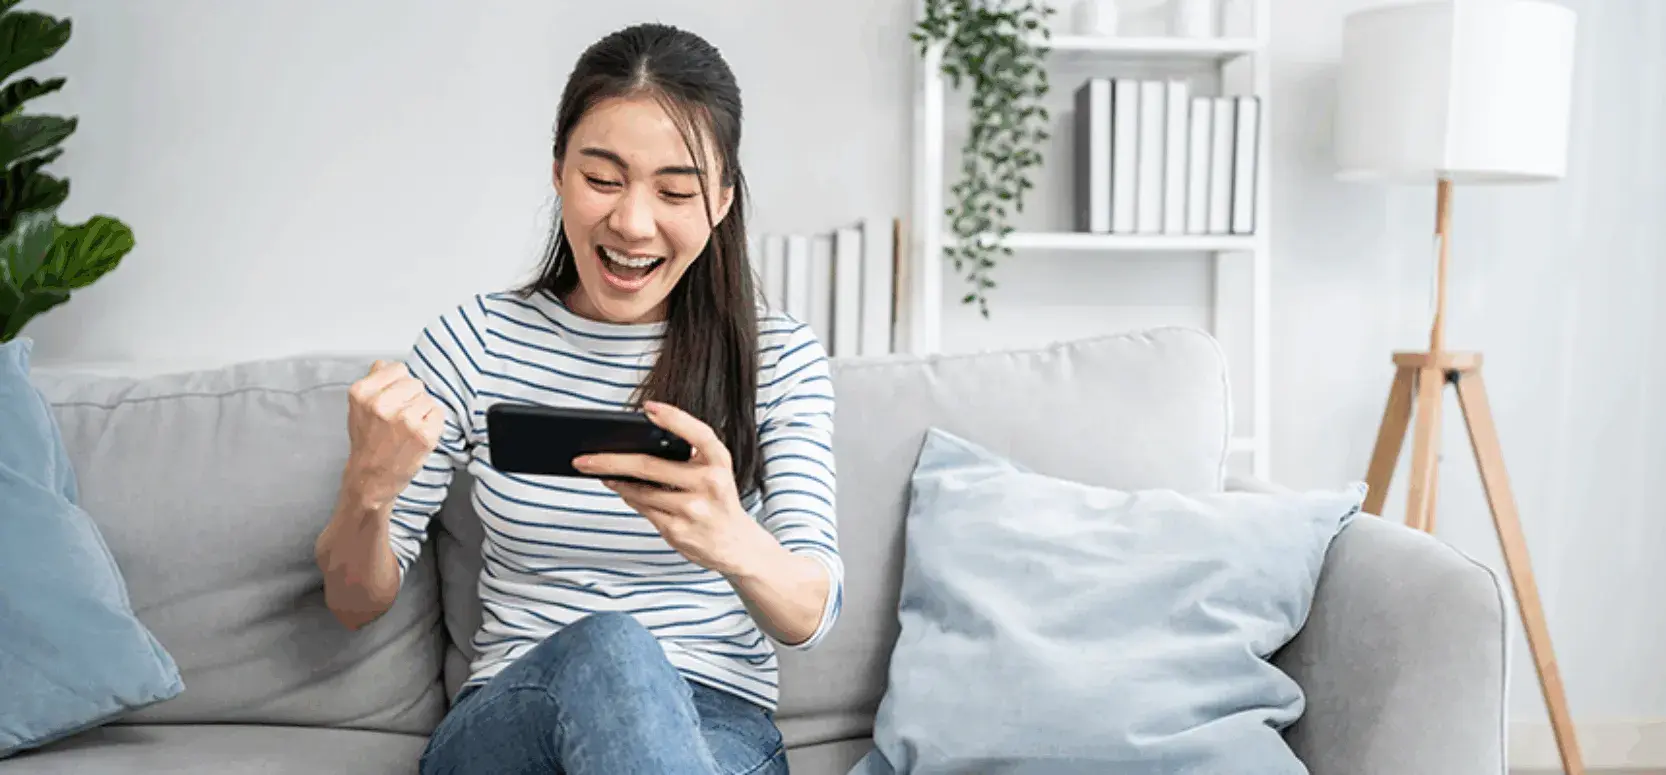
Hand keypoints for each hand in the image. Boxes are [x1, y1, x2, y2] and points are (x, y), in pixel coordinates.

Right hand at [343, 360, 444, 510]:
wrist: (370, 477)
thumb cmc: (368, 443)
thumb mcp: (359, 408)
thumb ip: (373, 382)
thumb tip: (385, 364)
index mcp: (362, 393)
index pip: (398, 369)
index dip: (399, 384)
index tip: (393, 399)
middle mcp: (381, 404)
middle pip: (415, 383)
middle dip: (411, 398)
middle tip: (399, 419)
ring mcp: (404, 419)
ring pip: (427, 398)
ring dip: (422, 412)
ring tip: (406, 429)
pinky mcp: (423, 434)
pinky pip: (438, 413)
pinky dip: (432, 424)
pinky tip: (417, 436)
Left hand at [573, 401, 770, 575]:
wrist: (736, 544)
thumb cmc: (717, 499)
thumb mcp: (714, 470)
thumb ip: (687, 455)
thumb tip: (634, 445)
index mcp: (719, 461)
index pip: (698, 434)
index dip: (674, 419)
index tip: (648, 408)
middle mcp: (709, 484)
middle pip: (650, 466)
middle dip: (611, 461)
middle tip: (584, 457)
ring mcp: (693, 510)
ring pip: (640, 491)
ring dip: (615, 481)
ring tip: (597, 470)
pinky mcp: (679, 531)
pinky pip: (643, 510)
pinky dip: (628, 497)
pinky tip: (619, 488)